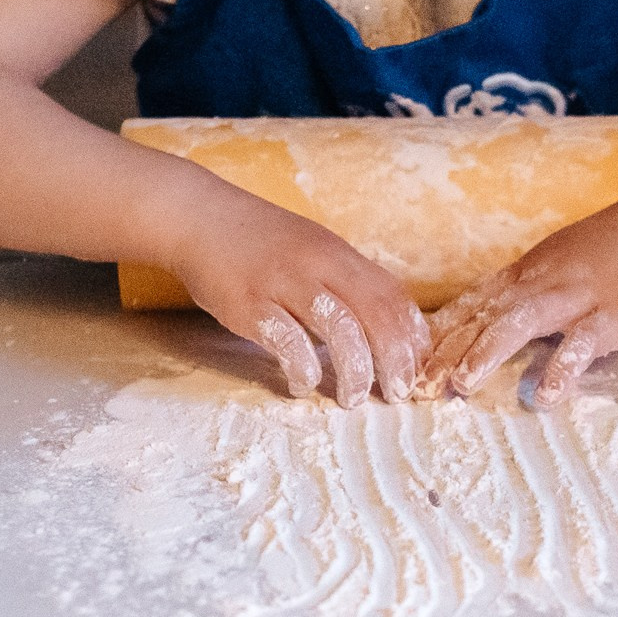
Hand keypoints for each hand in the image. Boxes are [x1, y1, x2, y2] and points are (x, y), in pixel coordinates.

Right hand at [166, 190, 430, 406]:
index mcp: (338, 253)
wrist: (200, 217)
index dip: (411, 334)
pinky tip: (302, 385)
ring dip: (355, 371)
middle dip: (394, 359)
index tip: (418, 366)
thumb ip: (344, 280)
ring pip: (340, 330)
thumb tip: (383, 324)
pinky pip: (287, 342)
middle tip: (398, 393)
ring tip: (353, 399)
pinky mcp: (250, 303)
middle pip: (375, 314)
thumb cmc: (259, 241)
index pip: (392, 294)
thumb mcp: (311, 248)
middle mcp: (318, 265)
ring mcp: (284, 283)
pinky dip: (302, 369)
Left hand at [417, 203, 617, 408]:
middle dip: (448, 350)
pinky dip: (562, 369)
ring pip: (521, 321)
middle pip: (485, 315)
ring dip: (487, 352)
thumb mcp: (563, 260)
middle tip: (418, 386)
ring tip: (462, 386)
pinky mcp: (615, 313)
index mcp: (530, 271)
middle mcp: (544, 280)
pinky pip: (583, 343)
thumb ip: (532, 290)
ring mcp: (578, 295)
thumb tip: (497, 321)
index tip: (407, 360)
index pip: (473, 302)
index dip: (440, 332)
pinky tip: (546, 398)